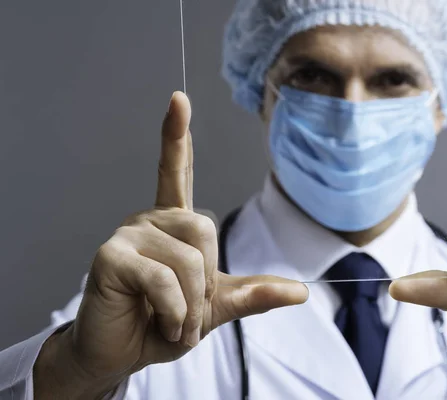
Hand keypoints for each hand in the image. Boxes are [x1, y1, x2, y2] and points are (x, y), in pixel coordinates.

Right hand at [35, 92, 307, 397]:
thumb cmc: (163, 322)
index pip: (177, 171)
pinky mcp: (111, 256)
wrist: (123, 353)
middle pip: (205, 229)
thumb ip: (252, 293)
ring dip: (192, 306)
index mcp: (173, 223)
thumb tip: (301, 291)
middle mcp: (150, 219)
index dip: (177, 136)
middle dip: (207, 284)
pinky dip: (175, 312)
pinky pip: (164, 279)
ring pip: (190, 259)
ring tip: (174, 322)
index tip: (178, 99)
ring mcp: (128, 234)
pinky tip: (163, 324)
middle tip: (187, 313)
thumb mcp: (215, 308)